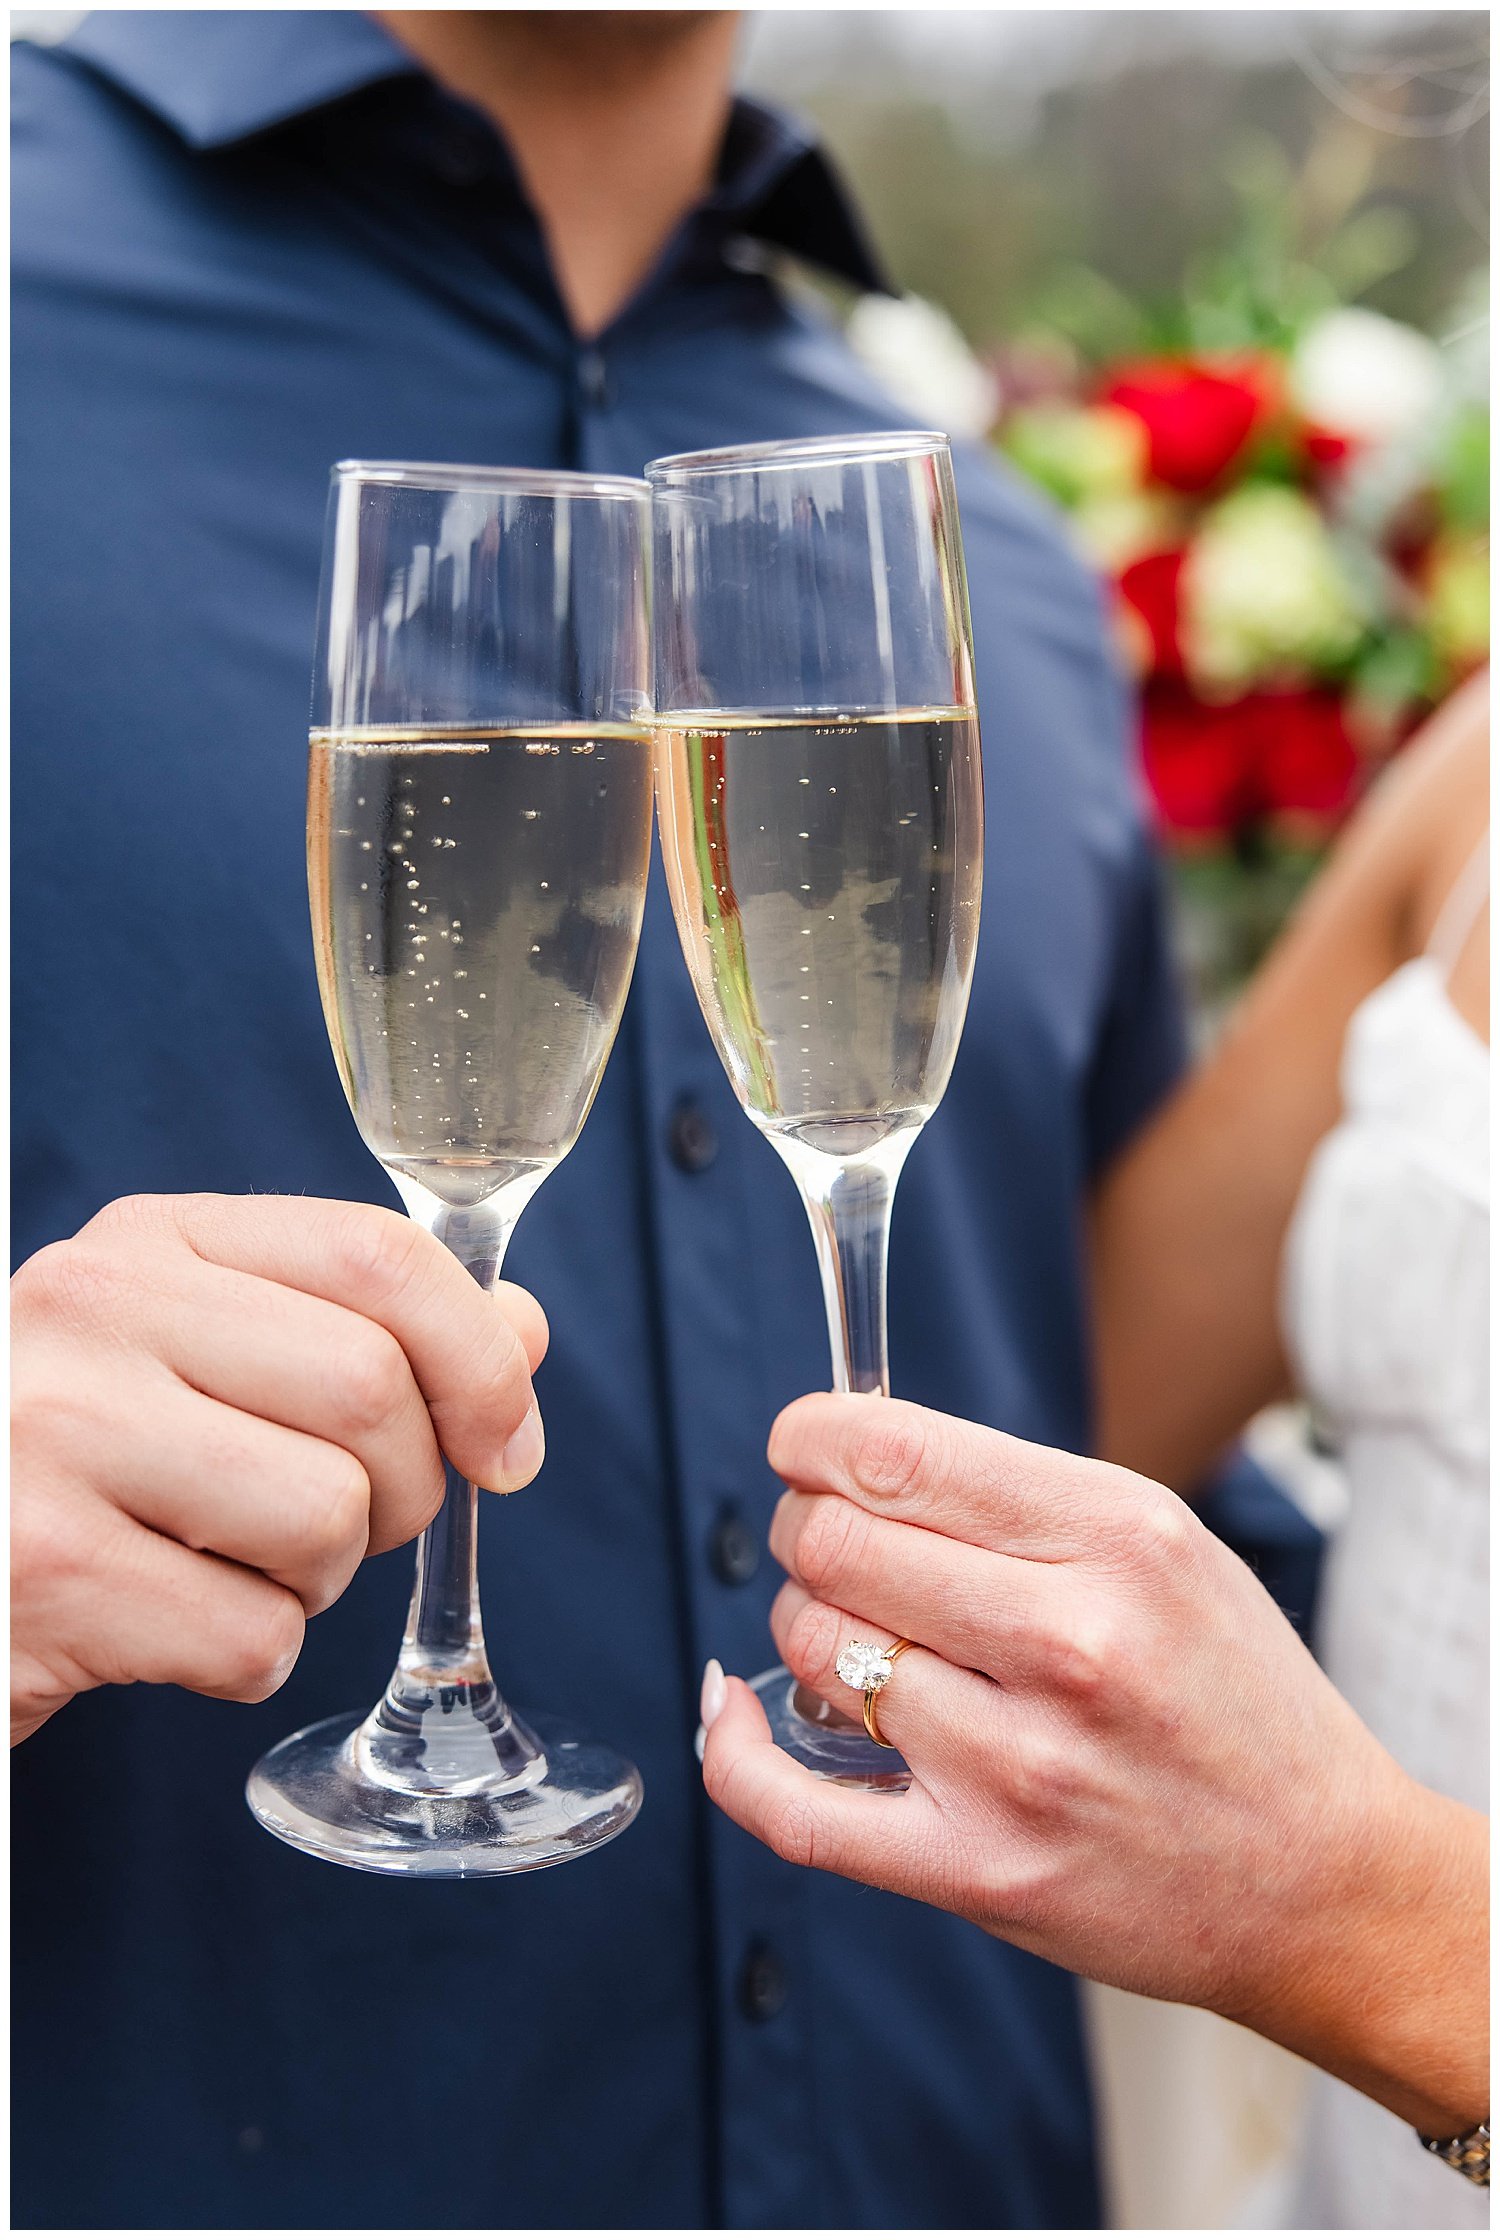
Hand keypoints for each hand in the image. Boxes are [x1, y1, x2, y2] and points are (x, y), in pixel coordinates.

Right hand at [12, 1193, 548, 1743]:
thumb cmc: (86, 1465)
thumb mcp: (209, 1359)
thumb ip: (364, 1330)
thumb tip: (521, 1332)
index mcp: (153, 1242)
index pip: (377, 1254)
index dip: (480, 1357)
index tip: (508, 1444)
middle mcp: (93, 1312)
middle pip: (373, 1389)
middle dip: (407, 1490)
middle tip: (348, 1526)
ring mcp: (55, 1438)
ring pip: (327, 1515)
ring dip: (319, 1580)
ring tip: (230, 1567)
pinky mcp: (43, 1574)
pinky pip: (254, 1638)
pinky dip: (244, 1659)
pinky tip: (167, 1628)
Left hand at [701, 1394, 1487, 2135]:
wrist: (1326, 1884)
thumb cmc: (1232, 1699)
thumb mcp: (1165, 1548)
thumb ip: (1016, 1500)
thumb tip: (847, 1455)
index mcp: (1118, 1538)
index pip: (895, 1453)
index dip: (812, 1438)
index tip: (799, 1446)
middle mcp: (1070, 1641)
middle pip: (835, 1543)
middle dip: (807, 1530)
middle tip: (833, 1548)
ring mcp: (1020, 1765)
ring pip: (816, 1649)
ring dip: (810, 1630)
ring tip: (861, 1640)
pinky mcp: (979, 1871)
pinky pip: (794, 1808)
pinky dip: (733, 1750)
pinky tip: (735, 1709)